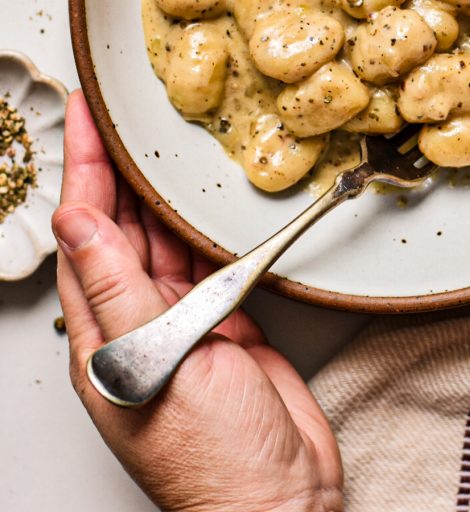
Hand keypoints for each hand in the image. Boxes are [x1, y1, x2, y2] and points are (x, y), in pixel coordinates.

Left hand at [53, 91, 342, 511]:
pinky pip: (214, 258)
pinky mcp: (230, 321)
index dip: (81, 166)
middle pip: (121, 224)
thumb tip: (75, 221)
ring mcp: (186, 320)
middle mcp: (138, 320)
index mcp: (102, 334)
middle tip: (116, 108)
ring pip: (166, 237)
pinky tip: (202, 197)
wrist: (283, 502)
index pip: (84, 230)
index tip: (82, 113)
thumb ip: (117, 289)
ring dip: (160, 187)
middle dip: (116, 163)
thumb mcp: (155, 365)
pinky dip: (208, 224)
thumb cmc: (211, 458)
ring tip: (155, 135)